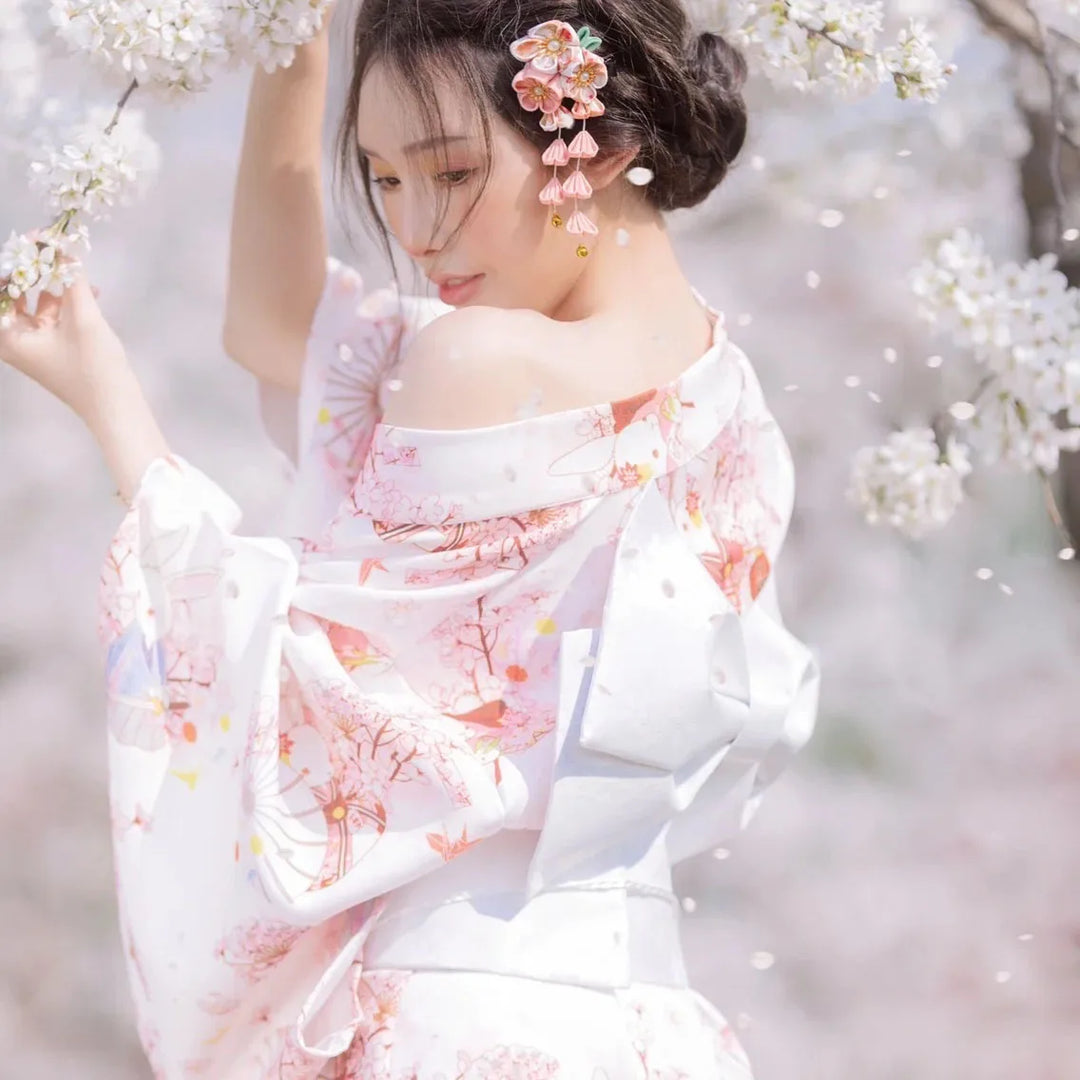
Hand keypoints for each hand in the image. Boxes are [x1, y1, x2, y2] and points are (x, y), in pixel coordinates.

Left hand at [0, 255, 128, 420]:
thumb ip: (71, 280)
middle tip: (52, 246)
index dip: (16, 262)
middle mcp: (13, 339)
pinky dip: (64, 300)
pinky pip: (50, 315)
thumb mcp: (83, 318)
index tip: (37, 240)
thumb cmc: (94, 368)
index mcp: (8, 335)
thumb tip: (62, 247)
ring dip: (52, 283)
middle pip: (13, 293)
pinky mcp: (52, 348)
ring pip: (34, 302)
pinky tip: (89, 290)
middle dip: (33, 269)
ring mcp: (33, 344)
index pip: (0, 288)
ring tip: (73, 265)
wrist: (116, 408)